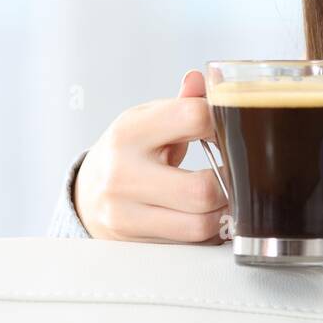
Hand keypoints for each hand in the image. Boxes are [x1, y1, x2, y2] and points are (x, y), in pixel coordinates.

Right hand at [74, 69, 229, 242]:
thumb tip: (201, 80)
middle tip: (233, 172)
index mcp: (130, 131)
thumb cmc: (129, 151)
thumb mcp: (149, 120)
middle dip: (228, 182)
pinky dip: (208, 230)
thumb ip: (183, 103)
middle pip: (201, 188)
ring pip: (200, 224)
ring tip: (224, 195)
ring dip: (223, 212)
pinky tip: (206, 214)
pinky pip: (190, 242)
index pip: (194, 118)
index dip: (222, 123)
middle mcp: (123, 174)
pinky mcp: (134, 241)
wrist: (89, 192)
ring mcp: (125, 213)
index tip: (228, 130)